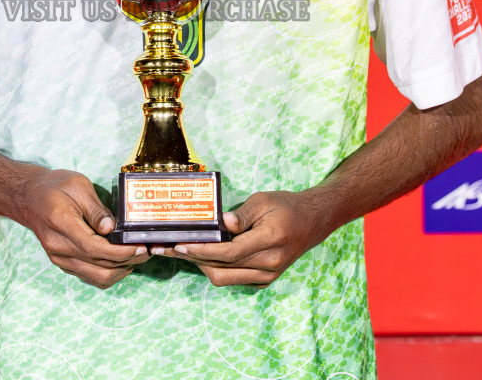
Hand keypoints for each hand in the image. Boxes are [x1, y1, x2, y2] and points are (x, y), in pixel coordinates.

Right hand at [17, 169, 149, 288]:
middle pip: (100, 266)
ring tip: (136, 256)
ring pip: (97, 277)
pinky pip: (91, 276)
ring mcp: (60, 259)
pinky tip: (121, 260)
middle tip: (146, 250)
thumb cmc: (54, 187)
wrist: (28, 197)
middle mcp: (59, 248)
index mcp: (61, 224)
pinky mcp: (63, 263)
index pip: (94, 248)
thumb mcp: (78, 185)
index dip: (120, 252)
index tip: (140, 247)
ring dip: (121, 270)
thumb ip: (96, 209)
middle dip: (128, 261)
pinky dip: (110, 272)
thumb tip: (112, 229)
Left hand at [162, 190, 331, 287]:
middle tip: (168, 248)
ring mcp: (267, 275)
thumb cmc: (287, 206)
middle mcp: (269, 264)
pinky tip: (199, 256)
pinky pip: (233, 279)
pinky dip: (215, 269)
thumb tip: (222, 223)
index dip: (202, 251)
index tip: (180, 245)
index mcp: (269, 241)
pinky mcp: (264, 280)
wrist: (313, 222)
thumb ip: (242, 214)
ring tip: (178, 253)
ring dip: (200, 266)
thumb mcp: (264, 201)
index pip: (228, 252)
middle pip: (222, 269)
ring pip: (225, 278)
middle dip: (192, 259)